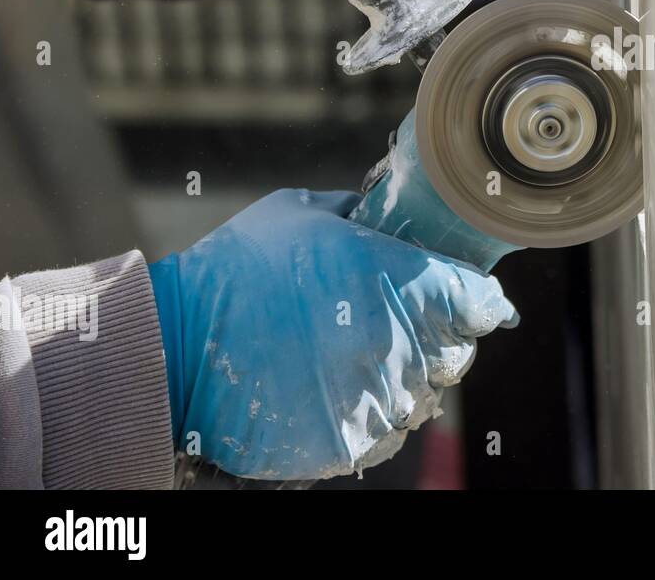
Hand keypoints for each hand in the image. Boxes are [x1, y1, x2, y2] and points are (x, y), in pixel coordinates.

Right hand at [147, 189, 517, 480]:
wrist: (173, 348)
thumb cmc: (237, 271)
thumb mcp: (303, 213)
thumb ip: (362, 213)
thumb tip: (389, 214)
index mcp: (402, 284)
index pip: (481, 302)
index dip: (479, 298)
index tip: (471, 297)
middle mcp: (402, 345)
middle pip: (458, 351)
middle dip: (440, 335)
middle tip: (402, 321)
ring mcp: (378, 399)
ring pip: (426, 394)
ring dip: (407, 377)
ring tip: (358, 355)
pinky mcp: (350, 441)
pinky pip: (390, 431)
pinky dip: (376, 412)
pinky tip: (340, 388)